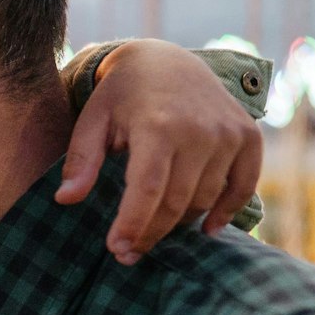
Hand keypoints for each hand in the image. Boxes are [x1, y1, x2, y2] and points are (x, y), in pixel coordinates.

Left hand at [56, 39, 263, 264]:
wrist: (167, 61)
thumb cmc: (122, 95)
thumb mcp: (93, 120)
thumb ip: (81, 160)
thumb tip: (65, 200)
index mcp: (157, 125)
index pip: (147, 190)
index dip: (133, 225)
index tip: (116, 248)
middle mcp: (199, 130)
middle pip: (177, 202)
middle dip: (150, 234)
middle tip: (127, 254)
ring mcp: (228, 133)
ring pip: (205, 199)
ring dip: (179, 223)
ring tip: (153, 232)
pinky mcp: (248, 136)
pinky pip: (243, 186)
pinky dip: (227, 211)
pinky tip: (206, 229)